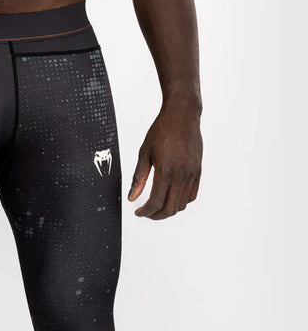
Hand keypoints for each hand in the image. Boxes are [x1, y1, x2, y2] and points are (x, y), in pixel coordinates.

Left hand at [128, 100, 202, 220]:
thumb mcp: (144, 153)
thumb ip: (138, 178)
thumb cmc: (162, 130)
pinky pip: (191, 195)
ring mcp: (192, 173)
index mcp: (166, 170)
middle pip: (170, 209)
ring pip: (181, 205)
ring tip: (157, 205)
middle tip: (146, 212)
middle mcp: (181, 174)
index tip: (138, 212)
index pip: (156, 202)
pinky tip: (171, 196)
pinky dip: (181, 201)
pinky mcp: (198, 171)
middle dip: (156, 215)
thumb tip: (132, 198)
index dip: (145, 212)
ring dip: (168, 209)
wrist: (183, 114)